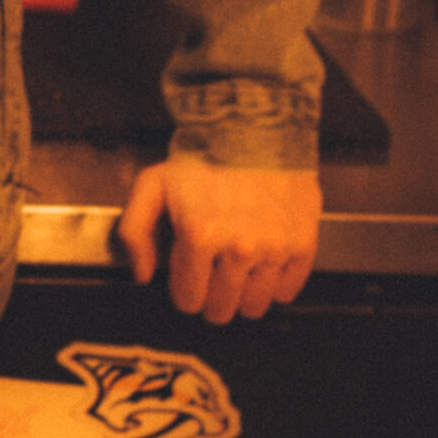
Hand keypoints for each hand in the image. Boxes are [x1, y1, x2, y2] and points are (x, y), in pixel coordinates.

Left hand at [116, 157, 320, 322]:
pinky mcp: (303, 245)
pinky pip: (287, 292)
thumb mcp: (153, 185)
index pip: (188, 300)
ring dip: (242, 294)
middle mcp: (239, 249)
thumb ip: (135, 232)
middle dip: (212, 297)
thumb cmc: (203, 156)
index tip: (188, 275)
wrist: (255, 128)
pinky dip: (275, 284)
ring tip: (237, 270)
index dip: (184, 290)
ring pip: (254, 306)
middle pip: (222, 309)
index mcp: (199, 236)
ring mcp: (274, 249)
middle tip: (212, 275)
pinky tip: (263, 263)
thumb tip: (143, 275)